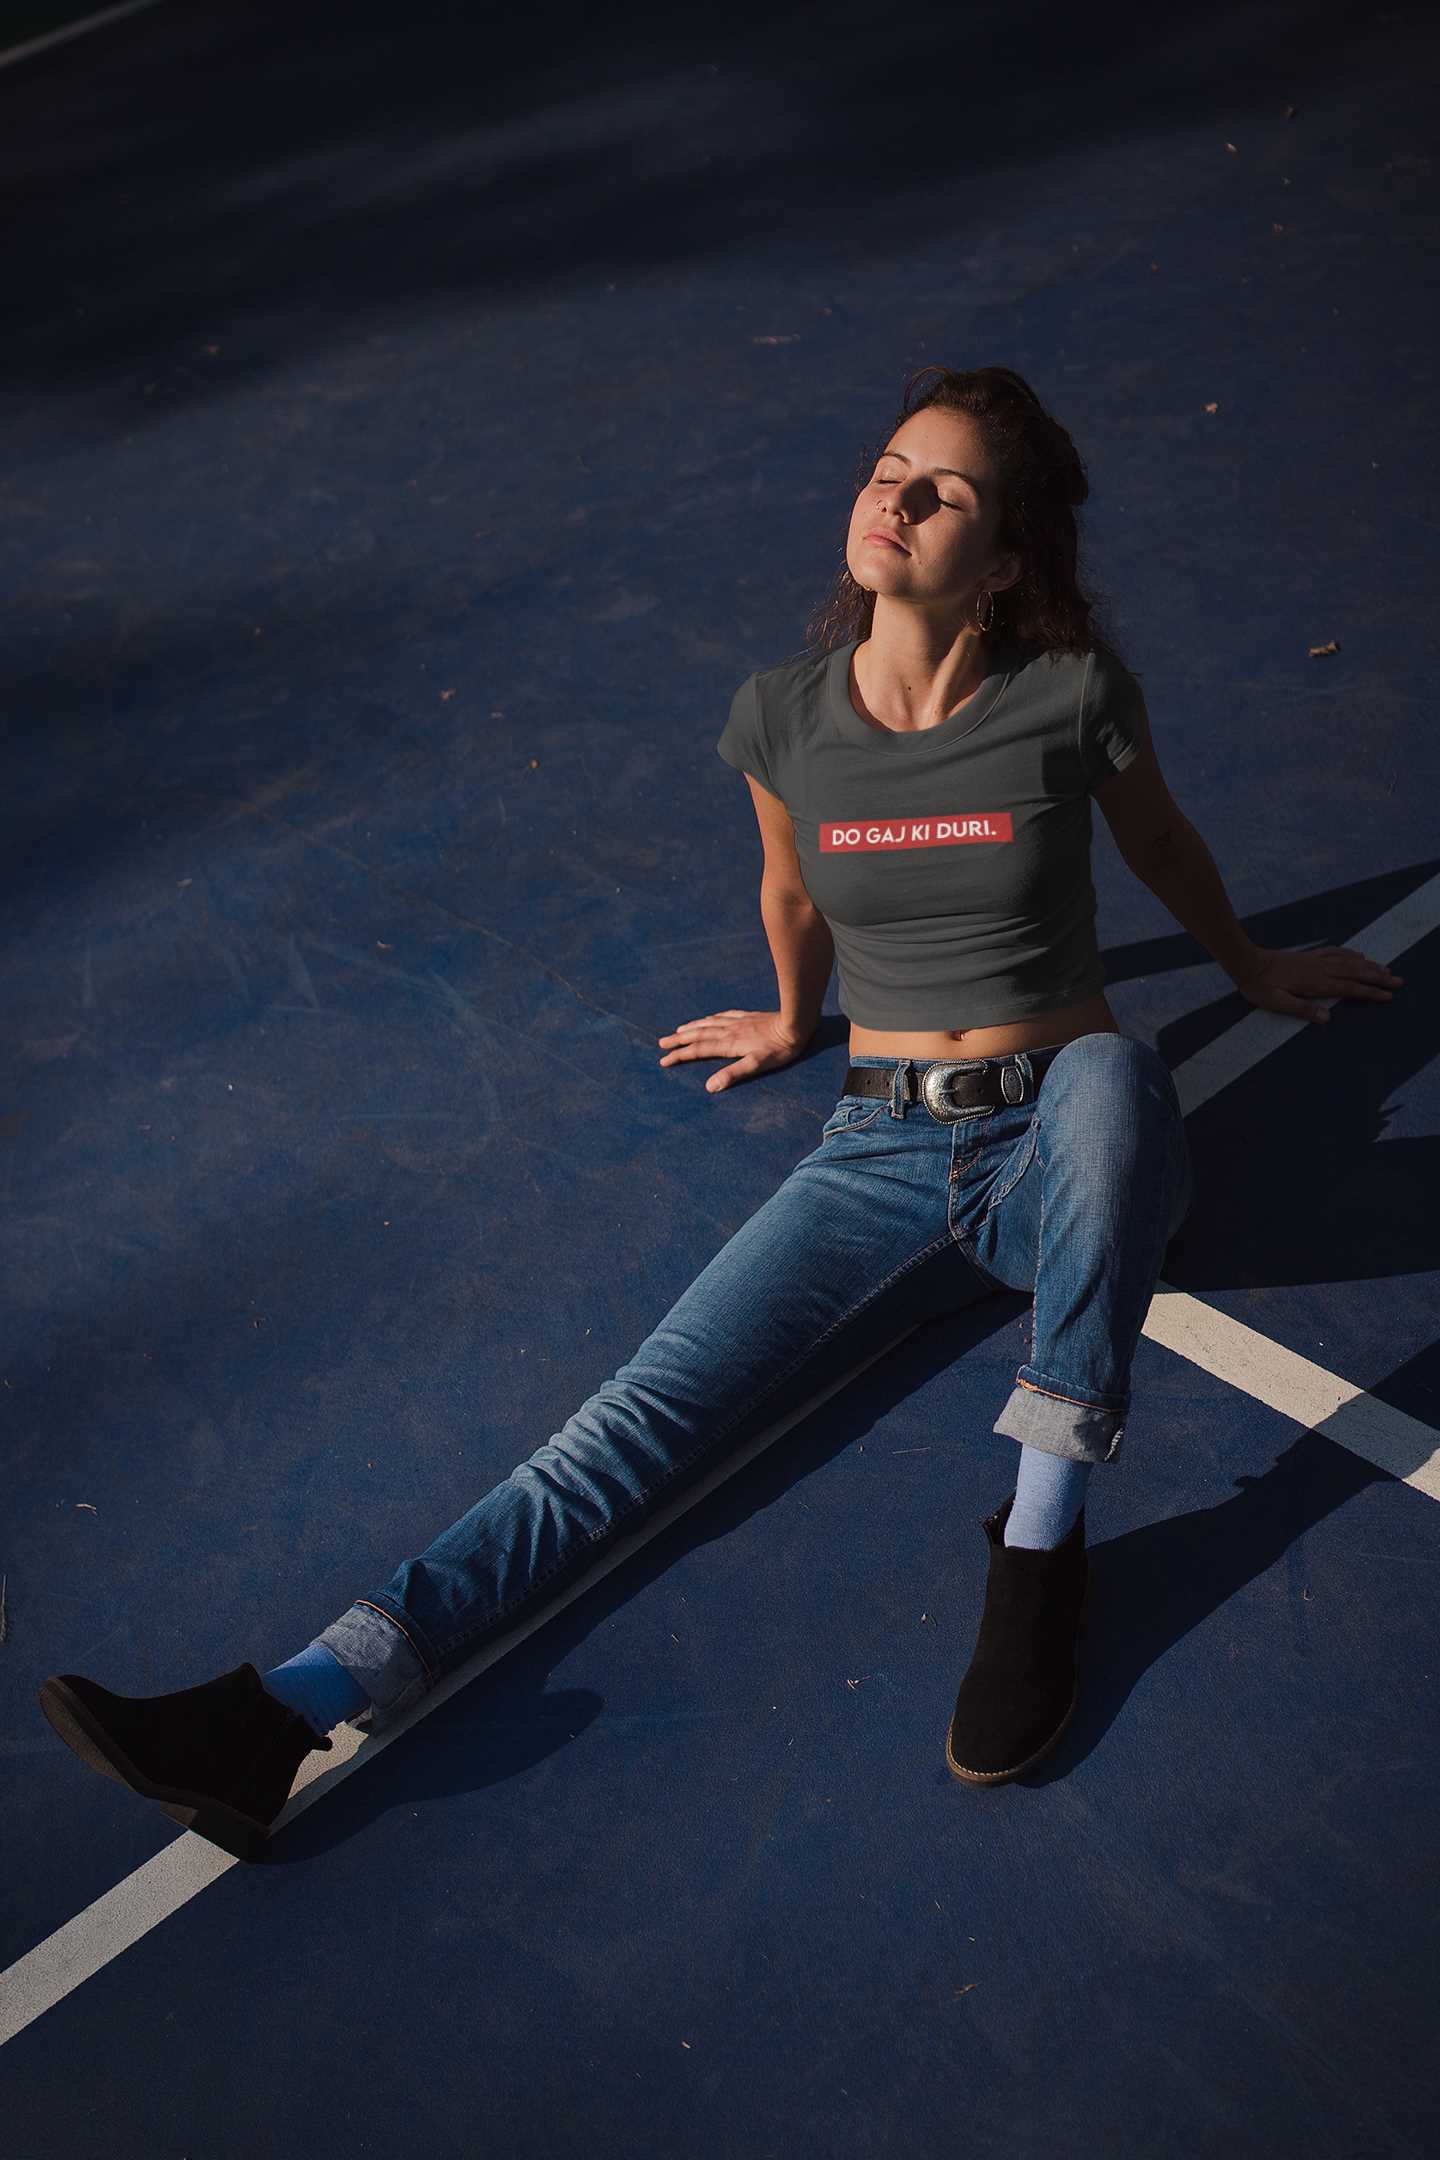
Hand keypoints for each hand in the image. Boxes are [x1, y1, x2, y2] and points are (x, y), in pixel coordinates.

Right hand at [657, 1009, 810, 1091]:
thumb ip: (732, 1074)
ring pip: (708, 1024)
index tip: (664, 1061)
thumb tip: (710, 1086)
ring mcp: (737, 1022)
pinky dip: (710, 1018)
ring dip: (691, 1028)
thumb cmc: (779, 1049)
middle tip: (662, 1043)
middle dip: (679, 1041)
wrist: (795, 1024)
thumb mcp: (756, 1065)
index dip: (680, 1056)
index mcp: (728, 1044)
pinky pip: (722, 1016)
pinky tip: (709, 1018)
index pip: (698, 1050)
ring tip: (678, 1031)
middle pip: (698, 1035)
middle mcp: (728, 1031)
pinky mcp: (747, 1016)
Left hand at [1233, 944, 1403, 1023]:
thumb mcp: (1277, 1004)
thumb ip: (1302, 1010)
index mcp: (1315, 983)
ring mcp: (1315, 961)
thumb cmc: (1259, 987)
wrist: (1247, 962)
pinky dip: (1349, 953)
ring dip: (1369, 965)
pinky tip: (1358, 955)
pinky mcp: (1308, 955)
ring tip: (1387, 970)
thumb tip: (1327, 1018)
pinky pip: (1335, 952)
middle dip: (1378, 978)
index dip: (1369, 992)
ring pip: (1349, 961)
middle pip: (1355, 973)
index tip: (1387, 996)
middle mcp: (1319, 969)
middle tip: (1398, 982)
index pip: (1349, 989)